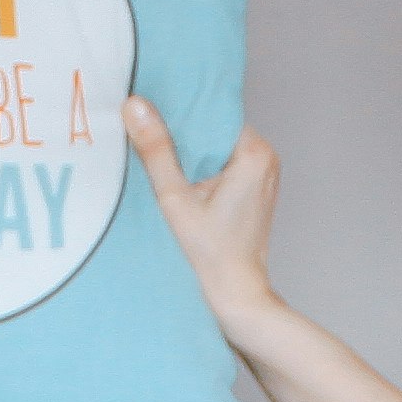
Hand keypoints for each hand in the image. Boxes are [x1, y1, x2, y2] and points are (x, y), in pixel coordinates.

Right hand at [123, 96, 285, 330]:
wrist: (236, 296)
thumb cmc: (210, 254)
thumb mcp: (174, 199)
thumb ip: (156, 150)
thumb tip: (135, 105)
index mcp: (254, 153)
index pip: (214, 113)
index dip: (182, 110)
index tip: (152, 105)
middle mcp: (266, 159)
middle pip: (215, 130)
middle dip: (184, 133)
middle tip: (147, 131)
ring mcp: (263, 175)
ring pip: (218, 148)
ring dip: (191, 152)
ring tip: (158, 153)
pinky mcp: (254, 191)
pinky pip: (223, 166)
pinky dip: (201, 169)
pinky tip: (177, 177)